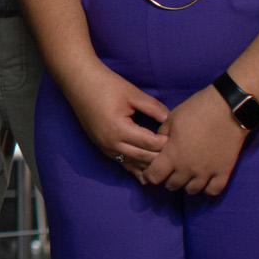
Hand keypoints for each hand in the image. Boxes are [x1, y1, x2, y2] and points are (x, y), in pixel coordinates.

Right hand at [57, 60, 170, 175]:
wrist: (78, 81)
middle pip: (143, 157)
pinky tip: (145, 177)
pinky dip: (134, 168)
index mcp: (119, 129)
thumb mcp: (132, 93)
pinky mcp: (101, 145)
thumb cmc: (105, 84)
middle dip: (161, 157)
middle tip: (178, 155)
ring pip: (132, 163)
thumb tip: (171, 120)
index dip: (166, 143)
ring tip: (167, 168)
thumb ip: (153, 108)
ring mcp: (104, 146)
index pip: (149, 144)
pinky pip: (121, 162)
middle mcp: (110, 142)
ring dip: (148, 166)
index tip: (180, 140)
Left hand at [139, 85, 246, 194]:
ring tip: (187, 175)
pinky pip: (213, 191)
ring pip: (192, 191)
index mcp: (172, 155)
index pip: (154, 177)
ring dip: (187, 184)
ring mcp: (207, 172)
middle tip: (170, 170)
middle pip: (172, 185)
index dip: (151, 174)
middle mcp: (188, 168)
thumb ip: (162, 135)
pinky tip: (205, 180)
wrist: (227, 109)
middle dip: (168, 179)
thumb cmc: (196, 110)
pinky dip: (207, 188)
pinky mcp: (224, 171)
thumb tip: (159, 144)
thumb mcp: (171, 119)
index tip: (153, 169)